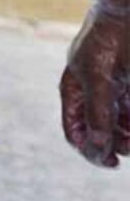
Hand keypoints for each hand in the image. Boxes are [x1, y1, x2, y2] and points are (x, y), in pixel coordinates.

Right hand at [60, 0, 129, 166]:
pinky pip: (128, 110)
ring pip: (118, 123)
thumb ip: (97, 110)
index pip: (75, 130)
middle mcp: (92, 93)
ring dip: (127, 133)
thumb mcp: (100, 76)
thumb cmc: (109, 39)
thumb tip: (96, 144)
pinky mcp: (128, 84)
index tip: (110, 162)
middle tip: (128, 147)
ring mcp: (112, 89)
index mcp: (75, 91)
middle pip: (98, 130)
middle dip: (113, 142)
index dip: (89, 149)